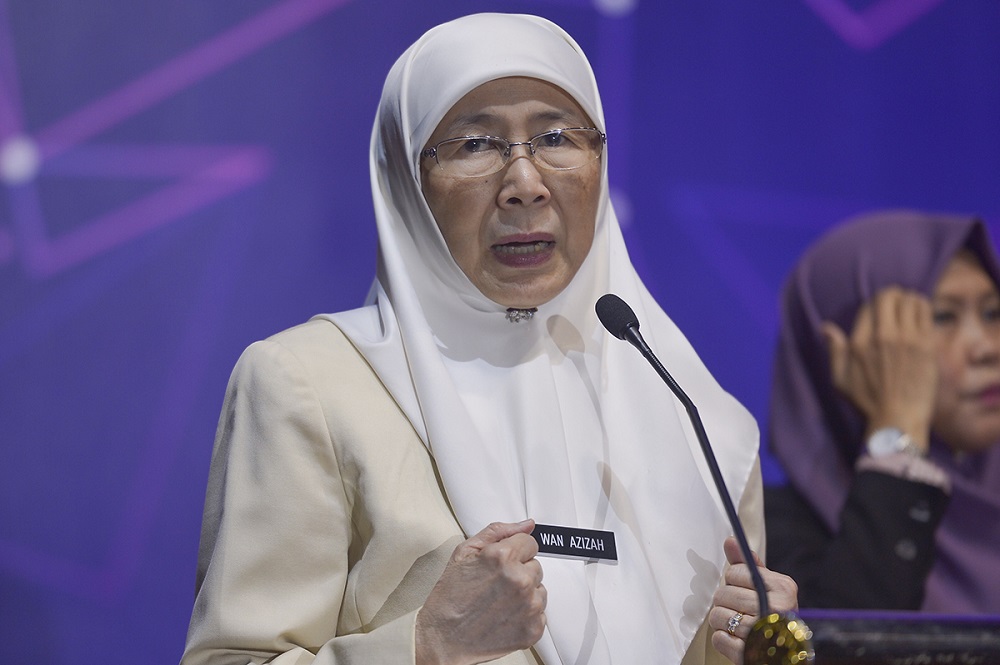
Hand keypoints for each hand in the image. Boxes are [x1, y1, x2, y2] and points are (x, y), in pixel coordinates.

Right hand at [415, 519, 546, 664]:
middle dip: (519, 572)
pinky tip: (505, 617)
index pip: (530, 542)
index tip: (501, 564)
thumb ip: (498, 532)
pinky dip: (526, 615)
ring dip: (525, 593)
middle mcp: (520, 580)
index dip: (514, 551)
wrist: (443, 638)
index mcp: (503, 557)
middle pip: (536, 566)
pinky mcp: (534, 628)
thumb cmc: (451, 596)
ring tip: (499, 602)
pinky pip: (540, 613)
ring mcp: (529, 606)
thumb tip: (526, 525)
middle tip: (496, 585)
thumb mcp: (465, 552)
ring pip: (540, 589)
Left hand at [709, 537, 797, 664]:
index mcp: (783, 588)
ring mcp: (763, 634)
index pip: (734, 572)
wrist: (788, 653)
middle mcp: (777, 610)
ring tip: (740, 625)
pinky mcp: (749, 655)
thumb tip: (730, 540)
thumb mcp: (768, 587)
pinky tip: (738, 640)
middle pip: (722, 594)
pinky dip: (723, 640)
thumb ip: (747, 565)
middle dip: (727, 602)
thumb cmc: (774, 615)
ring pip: (717, 616)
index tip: (747, 590)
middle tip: (742, 610)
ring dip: (723, 621)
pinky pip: (718, 639)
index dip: (735, 581)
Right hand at [822, 286, 936, 448]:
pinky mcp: (927, 344)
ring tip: (909, 307)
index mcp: (860, 342)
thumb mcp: (840, 379)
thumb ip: (834, 350)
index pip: (870, 306)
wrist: (898, 418)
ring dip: (909, 300)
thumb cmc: (867, 401)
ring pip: (910, 300)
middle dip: (892, 295)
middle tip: (895, 302)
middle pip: (890, 296)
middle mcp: (883, 336)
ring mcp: (908, 339)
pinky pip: (926, 312)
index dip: (875, 304)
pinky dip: (923, 308)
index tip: (880, 312)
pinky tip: (921, 315)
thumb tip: (825, 327)